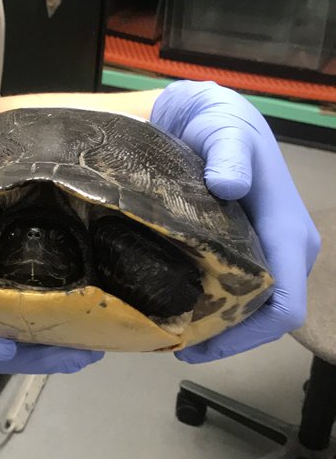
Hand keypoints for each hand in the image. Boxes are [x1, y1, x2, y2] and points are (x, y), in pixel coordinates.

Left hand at [151, 80, 319, 362]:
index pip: (283, 304)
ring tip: (169, 333)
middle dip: (226, 336)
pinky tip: (176, 308)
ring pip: (251, 309)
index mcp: (289, 232)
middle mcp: (287, 251)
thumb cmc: (220, 123)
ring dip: (217, 327)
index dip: (247, 334)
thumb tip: (230, 184)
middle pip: (266, 316)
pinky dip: (212, 308)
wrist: (208, 114)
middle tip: (173, 344)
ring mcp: (269, 253)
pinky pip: (238, 292)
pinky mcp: (248, 252)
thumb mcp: (223, 129)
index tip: (200, 345)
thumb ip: (229, 153)